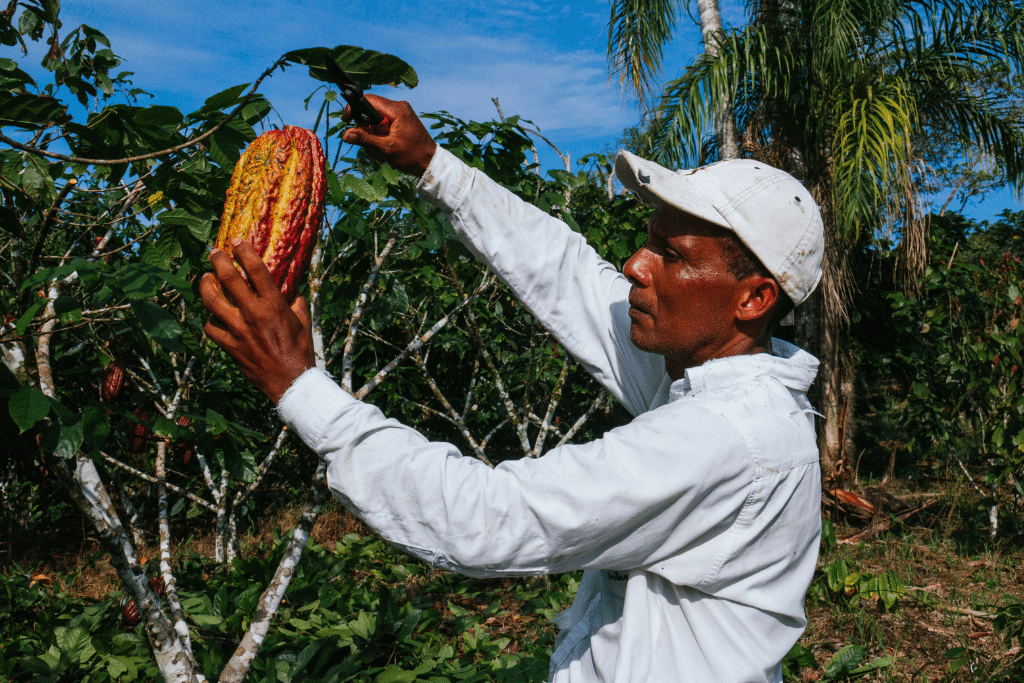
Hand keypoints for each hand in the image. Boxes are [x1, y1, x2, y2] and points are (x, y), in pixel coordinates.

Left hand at [200, 239, 315, 403]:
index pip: (256, 270)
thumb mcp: (304, 322)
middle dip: (217, 261)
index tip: (236, 242)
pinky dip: (210, 320)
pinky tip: (213, 316)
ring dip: (206, 286)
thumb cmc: (300, 351)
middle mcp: (254, 314)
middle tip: (213, 253)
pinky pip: (211, 328)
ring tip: (205, 280)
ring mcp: (238, 331)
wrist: (291, 383)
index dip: (244, 252)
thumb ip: (296, 303)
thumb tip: (293, 290)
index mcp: (274, 305)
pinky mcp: (230, 347)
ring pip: (212, 301)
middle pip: (228, 279)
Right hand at [342, 94, 436, 175]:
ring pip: (375, 120)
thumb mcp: (386, 148)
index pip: (369, 100)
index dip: (354, 108)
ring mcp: (400, 113)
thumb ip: (365, 139)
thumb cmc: (412, 156)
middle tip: (374, 146)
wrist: (430, 162)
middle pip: (370, 111)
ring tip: (383, 152)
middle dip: (367, 130)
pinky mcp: (401, 120)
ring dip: (374, 138)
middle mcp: (399, 107)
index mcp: (397, 110)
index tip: (347, 120)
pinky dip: (381, 138)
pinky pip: (383, 125)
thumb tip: (345, 134)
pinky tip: (387, 150)